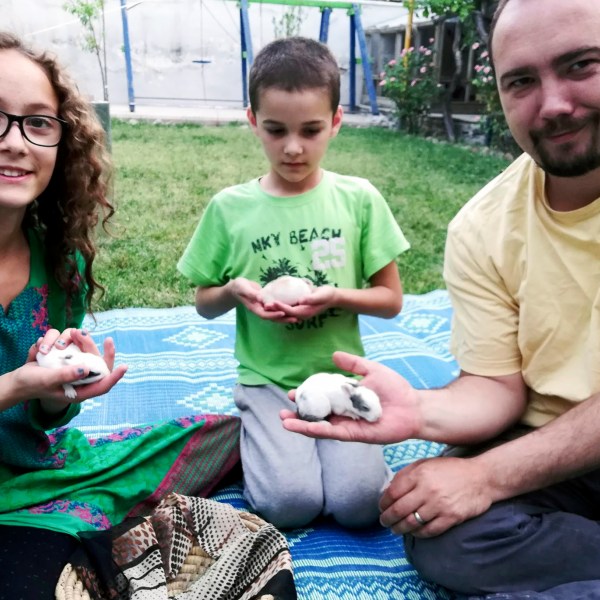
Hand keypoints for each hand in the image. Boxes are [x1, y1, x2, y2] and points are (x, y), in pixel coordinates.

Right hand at [14, 328, 126, 408]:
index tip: (124, 366)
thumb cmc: (34, 384)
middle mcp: (81, 376)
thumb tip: (86, 369)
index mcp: (80, 390)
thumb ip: (66, 376)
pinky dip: (57, 340)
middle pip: (96, 360)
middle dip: (90, 345)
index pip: (103, 384)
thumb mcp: (48, 381)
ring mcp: (74, 364)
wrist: (19, 379)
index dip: (115, 376)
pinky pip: (69, 342)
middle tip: (80, 333)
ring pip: (84, 348)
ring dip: (74, 340)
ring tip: (60, 338)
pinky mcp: (66, 354)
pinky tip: (44, 345)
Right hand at [230, 277, 290, 321]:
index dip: (274, 315)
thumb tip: (260, 298)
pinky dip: (283, 310)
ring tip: (297, 318)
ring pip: (275, 315)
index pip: (265, 314)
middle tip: (295, 319)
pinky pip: (275, 309)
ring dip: (286, 317)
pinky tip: (292, 309)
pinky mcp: (266, 303)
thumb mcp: (243, 288)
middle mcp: (260, 309)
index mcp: (254, 308)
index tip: (283, 313)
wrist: (237, 287)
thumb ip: (251, 293)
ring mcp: (263, 307)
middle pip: (272, 318)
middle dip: (283, 319)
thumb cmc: (239, 287)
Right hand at [280, 350, 421, 443]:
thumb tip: (334, 355)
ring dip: (302, 425)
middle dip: (299, 414)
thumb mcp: (371, 370)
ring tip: (284, 421)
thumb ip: (353, 364)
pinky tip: (304, 427)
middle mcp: (344, 413)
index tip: (292, 393)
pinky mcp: (355, 435)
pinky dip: (318, 430)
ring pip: (320, 426)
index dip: (306, 396)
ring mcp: (348, 425)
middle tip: (283, 410)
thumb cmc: (395, 389)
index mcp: (346, 398)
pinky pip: (333, 433)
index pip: (321, 398)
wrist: (413, 406)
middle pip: (316, 414)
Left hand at [379, 456, 491, 537]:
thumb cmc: (450, 470)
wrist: (481, 477)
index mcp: (419, 474)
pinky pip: (428, 531)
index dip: (383, 502)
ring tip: (395, 529)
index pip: (393, 492)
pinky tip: (413, 532)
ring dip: (399, 529)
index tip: (381, 507)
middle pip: (399, 510)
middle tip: (384, 522)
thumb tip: (389, 490)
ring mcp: (439, 505)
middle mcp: (427, 489)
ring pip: (411, 523)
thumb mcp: (426, 463)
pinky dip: (417, 534)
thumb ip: (407, 474)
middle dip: (387, 519)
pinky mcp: (451, 518)